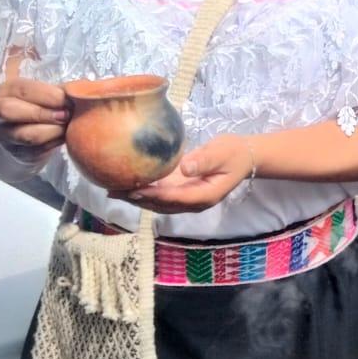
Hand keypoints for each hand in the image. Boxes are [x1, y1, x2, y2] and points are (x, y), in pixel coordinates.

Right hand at [0, 77, 69, 163]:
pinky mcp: (19, 152)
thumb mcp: (44, 88)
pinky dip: (56, 142)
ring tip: (69, 125)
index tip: (69, 99)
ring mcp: (6, 135)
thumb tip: (82, 89)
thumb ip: (57, 87)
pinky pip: (39, 150)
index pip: (23, 89)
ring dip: (54, 130)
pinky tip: (65, 135)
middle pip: (11, 111)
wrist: (25, 125)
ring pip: (28, 135)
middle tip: (66, 114)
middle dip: (43, 113)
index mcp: (7, 90)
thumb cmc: (40, 101)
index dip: (48, 94)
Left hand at [115, 134, 253, 213]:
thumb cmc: (234, 153)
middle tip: (114, 191)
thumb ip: (204, 160)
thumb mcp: (222, 153)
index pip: (175, 198)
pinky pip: (161, 196)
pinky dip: (144, 193)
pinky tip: (128, 186)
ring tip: (113, 190)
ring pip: (159, 204)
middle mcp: (194, 202)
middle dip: (138, 200)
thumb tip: (185, 168)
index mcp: (205, 196)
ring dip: (137, 199)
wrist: (245, 156)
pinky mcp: (183, 192)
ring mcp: (188, 199)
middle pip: (162, 205)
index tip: (134, 190)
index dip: (153, 195)